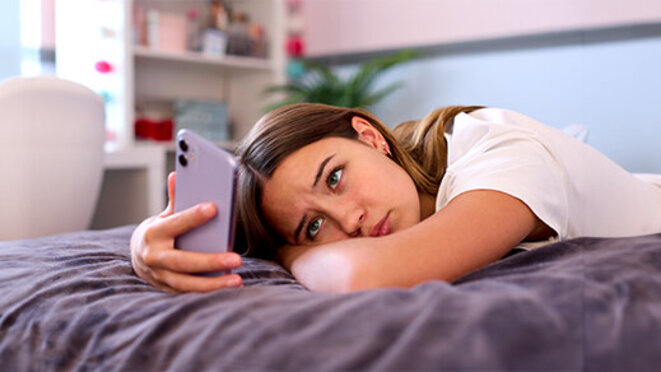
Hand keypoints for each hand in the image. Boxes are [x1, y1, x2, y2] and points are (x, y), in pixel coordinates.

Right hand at [130, 172, 242, 292]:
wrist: (139, 256)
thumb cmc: (159, 232)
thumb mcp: (164, 214)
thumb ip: (175, 199)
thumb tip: (177, 175)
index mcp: (154, 234)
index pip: (175, 224)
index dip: (193, 216)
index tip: (214, 208)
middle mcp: (154, 257)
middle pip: (184, 262)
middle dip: (210, 261)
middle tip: (236, 259)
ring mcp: (160, 276)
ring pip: (187, 284)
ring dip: (213, 284)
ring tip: (236, 279)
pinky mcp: (169, 289)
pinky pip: (190, 292)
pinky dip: (209, 290)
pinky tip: (229, 285)